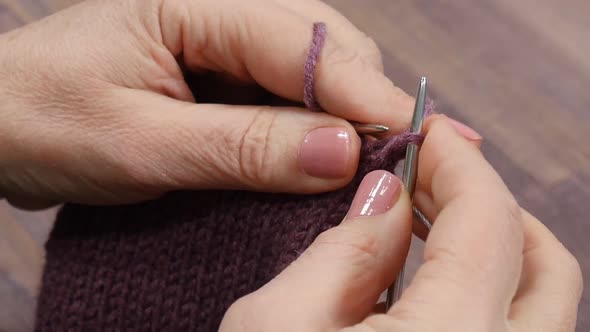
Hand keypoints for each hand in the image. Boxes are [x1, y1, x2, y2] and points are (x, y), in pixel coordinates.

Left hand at [0, 0, 413, 207]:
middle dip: (361, 104)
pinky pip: (286, 93)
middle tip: (390, 166)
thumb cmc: (44, 122)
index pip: (302, 42)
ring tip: (363, 166)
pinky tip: (322, 158)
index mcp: (195, 1)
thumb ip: (244, 146)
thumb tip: (342, 153)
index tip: (410, 144)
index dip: (362, 94)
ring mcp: (224, 39)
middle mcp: (221, 8)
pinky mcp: (223, 72)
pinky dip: (311, 128)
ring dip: (341, 119)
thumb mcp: (140, 143)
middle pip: (324, 46)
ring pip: (313, 70)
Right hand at [219, 117, 582, 331]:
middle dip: (493, 206)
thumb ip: (343, 250)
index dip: (459, 162)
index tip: (426, 130)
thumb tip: (388, 196)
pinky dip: (485, 299)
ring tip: (428, 226)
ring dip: (496, 252)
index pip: (489, 221)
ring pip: (541, 312)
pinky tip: (427, 288)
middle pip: (548, 268)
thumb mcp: (277, 326)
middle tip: (433, 177)